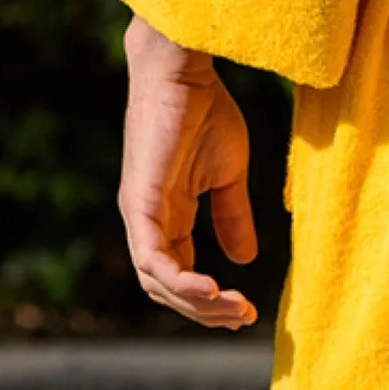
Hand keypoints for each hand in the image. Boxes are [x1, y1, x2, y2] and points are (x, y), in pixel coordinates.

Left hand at [119, 17, 258, 328]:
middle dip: (206, 311)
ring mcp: (140, 215)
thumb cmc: (205, 112)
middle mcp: (147, 223)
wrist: (184, 72)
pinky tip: (212, 289)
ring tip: (234, 308)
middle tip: (244, 317)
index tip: (249, 310)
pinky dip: (180, 280)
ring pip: (158, 282)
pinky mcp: (140, 202)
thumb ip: (233, 217)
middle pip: (166, 289)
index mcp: (166, 217)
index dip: (210, 301)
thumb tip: (245, 260)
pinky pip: (152, 257)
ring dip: (197, 303)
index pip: (179, 276)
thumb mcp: (228, 175)